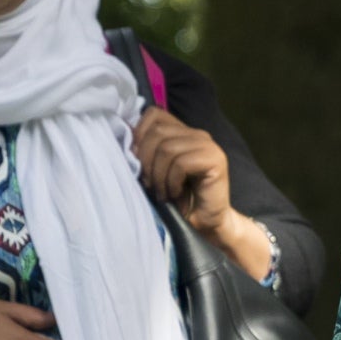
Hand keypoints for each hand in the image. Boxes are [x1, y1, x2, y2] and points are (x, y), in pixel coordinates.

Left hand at [132, 109, 278, 280]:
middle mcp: (196, 133)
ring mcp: (207, 145)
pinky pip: (181, 163)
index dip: (139, 135)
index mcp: (182, 132)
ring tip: (162, 192)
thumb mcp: (154, 171)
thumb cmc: (177, 200)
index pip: (153, 114)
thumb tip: (124, 137)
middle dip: (145, 161)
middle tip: (149, 184)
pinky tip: (175, 194)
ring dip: (158, 175)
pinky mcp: (215, 159)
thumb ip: (145, 151)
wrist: (205, 225)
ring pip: (167, 148)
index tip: (137, 163)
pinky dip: (172, 182)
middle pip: (156, 132)